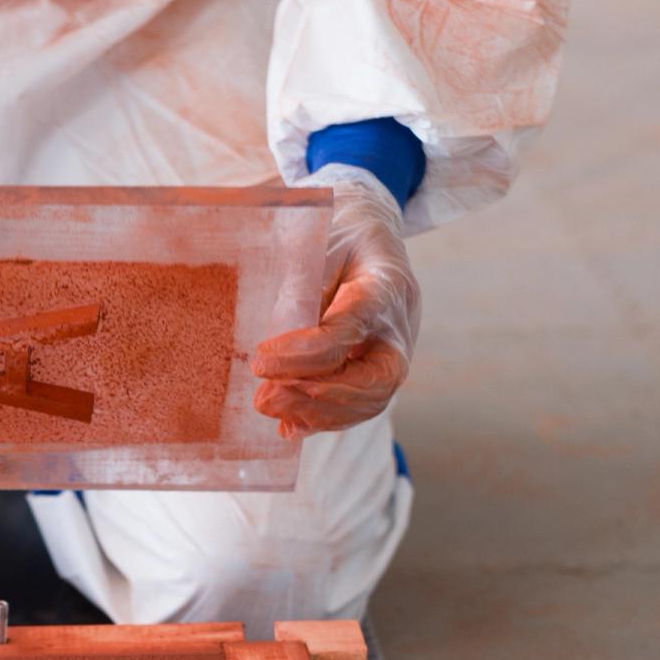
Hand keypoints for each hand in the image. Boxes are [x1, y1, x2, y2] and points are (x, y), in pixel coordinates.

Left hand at [253, 165, 419, 436]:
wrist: (369, 233)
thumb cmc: (338, 233)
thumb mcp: (316, 240)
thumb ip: (301, 284)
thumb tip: (274, 337)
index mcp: (386, 283)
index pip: (351, 327)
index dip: (306, 352)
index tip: (261, 359)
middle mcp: (399, 324)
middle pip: (375, 378)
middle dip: (319, 396)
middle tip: (265, 396)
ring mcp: (394, 351)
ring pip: (371, 400)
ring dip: (318, 413)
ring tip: (270, 406)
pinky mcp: (379, 369)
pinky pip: (360, 405)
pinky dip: (324, 420)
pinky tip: (290, 425)